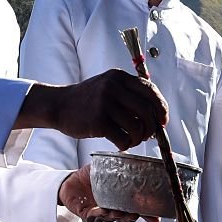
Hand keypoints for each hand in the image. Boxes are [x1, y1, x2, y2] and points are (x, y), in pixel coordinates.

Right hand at [16, 69, 168, 149]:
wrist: (58, 105)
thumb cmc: (87, 100)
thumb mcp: (108, 85)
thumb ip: (129, 93)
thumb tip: (157, 113)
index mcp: (119, 77)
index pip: (151, 91)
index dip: (161, 108)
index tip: (162, 121)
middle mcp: (113, 87)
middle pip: (147, 111)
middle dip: (152, 127)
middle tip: (147, 135)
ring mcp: (105, 104)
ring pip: (137, 127)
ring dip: (138, 138)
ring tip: (132, 140)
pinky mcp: (98, 121)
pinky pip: (123, 138)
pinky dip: (126, 145)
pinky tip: (120, 144)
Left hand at [59, 165, 159, 221]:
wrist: (69, 181)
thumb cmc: (90, 175)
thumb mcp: (106, 166)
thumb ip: (119, 162)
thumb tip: (129, 151)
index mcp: (121, 199)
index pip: (138, 208)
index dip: (148, 214)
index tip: (156, 218)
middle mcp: (114, 208)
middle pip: (127, 217)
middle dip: (133, 216)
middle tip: (136, 213)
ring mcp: (102, 213)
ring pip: (113, 218)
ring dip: (118, 216)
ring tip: (120, 212)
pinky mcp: (88, 214)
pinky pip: (95, 217)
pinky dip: (100, 214)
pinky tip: (103, 210)